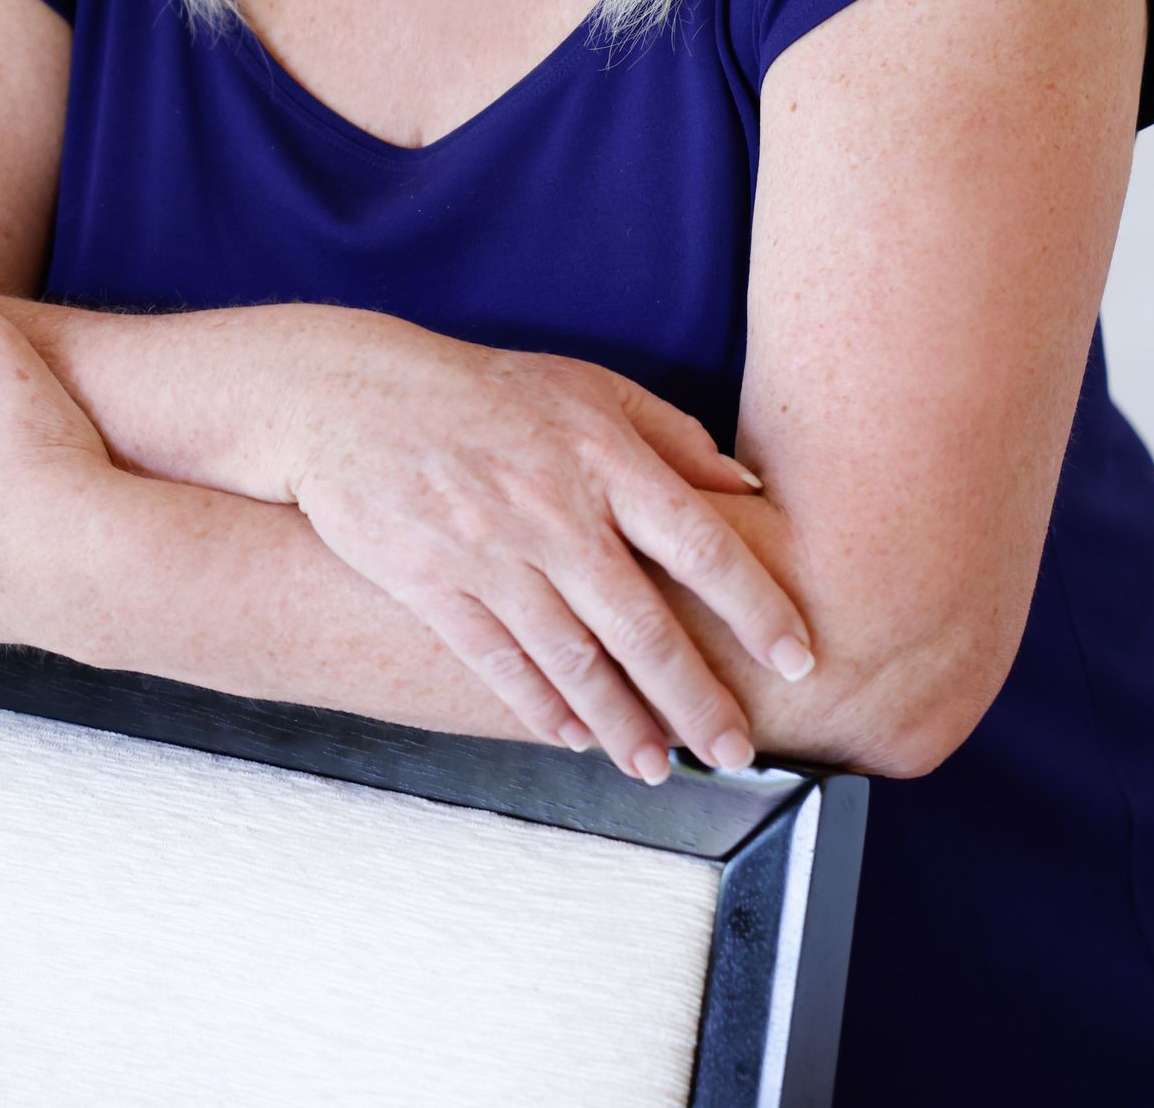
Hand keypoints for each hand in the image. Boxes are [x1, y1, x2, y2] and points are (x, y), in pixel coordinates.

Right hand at [278, 315, 815, 779]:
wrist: (354, 398)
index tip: (799, 657)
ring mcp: (493, 556)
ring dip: (624, 723)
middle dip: (698, 698)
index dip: (756, 606)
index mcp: (602, 457)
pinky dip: (541, 707)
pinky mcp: (437, 588)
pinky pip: (502, 664)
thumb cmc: (485, 390)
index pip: (700, 542)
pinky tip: (574, 738)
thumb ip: (671, 436)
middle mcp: (555, 512)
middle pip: (644, 625)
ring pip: (576, 661)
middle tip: (738, 750)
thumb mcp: (588, 388)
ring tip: (660, 767)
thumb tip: (748, 488)